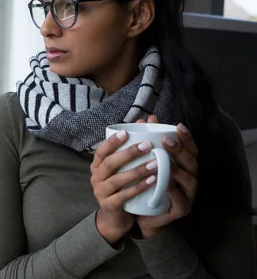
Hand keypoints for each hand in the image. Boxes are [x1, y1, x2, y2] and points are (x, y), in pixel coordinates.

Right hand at [91, 130, 158, 244]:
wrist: (116, 218)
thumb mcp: (122, 169)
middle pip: (109, 163)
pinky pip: (124, 195)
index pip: (101, 151)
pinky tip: (153, 181)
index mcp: (97, 167)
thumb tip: (142, 121)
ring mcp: (101, 192)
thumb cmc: (121, 188)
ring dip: (137, 170)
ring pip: (117, 179)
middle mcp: (96, 178)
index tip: (127, 132)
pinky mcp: (109, 206)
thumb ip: (129, 148)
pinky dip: (138, 187)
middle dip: (129, 153)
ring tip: (155, 164)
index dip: (112, 141)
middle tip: (148, 145)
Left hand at [135, 115, 198, 237]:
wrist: (142, 214)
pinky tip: (164, 180)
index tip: (177, 125)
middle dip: (180, 150)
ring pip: (189, 180)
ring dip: (177, 169)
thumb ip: (148, 143)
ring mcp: (188, 195)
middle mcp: (190, 179)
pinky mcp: (181, 209)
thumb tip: (143, 120)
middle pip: (191, 162)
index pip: (190, 149)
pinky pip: (179, 198)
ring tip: (165, 160)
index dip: (186, 138)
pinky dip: (172, 189)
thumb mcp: (146, 162)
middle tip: (165, 140)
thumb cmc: (147, 184)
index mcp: (184, 166)